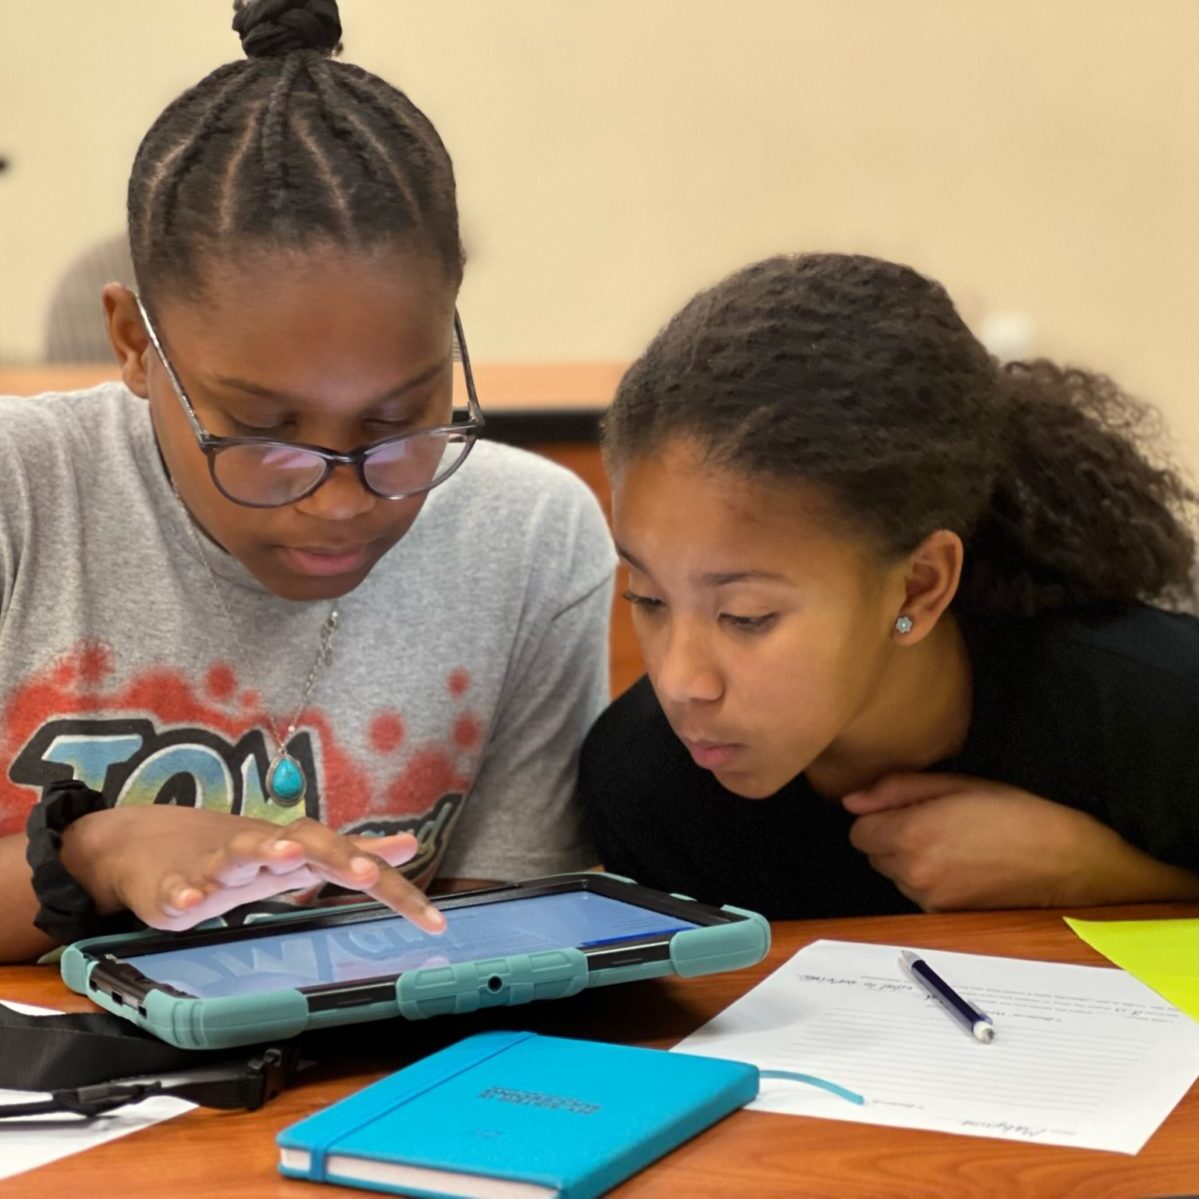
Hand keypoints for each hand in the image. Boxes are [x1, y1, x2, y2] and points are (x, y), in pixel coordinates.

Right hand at [60, 805, 445, 933]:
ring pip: (241, 853)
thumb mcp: (303, 855)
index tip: (432, 920)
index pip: (355, 860)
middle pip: (304, 842)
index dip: (393, 888)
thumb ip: (357, 853)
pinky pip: (176, 889)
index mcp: (299, 849)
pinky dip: (182, 893)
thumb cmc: (243, 855)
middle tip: (366, 871)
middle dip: (336, 854)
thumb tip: (411, 844)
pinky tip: (190, 902)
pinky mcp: (172, 884)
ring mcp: (216, 864)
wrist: (151, 844)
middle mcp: (264, 849)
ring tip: (286, 854)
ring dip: (264, 851)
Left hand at [842, 773, 1141, 910]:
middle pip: (872, 855)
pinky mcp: (946, 918)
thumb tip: (851, 800)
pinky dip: (927, 882)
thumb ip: (896, 789)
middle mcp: (913, 872)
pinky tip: (961, 868)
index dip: (877, 816)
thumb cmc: (1014, 813)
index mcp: (911, 834)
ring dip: (908, 861)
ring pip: (893, 876)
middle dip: (890, 838)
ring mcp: (929, 899)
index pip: (857, 831)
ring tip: (952, 844)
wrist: (1066, 863)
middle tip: (933, 823)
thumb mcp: (956, 784)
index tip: (904, 809)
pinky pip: (916, 895)